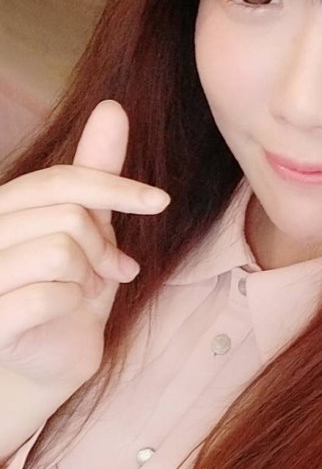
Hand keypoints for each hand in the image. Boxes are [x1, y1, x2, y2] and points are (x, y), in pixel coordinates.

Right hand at [0, 100, 169, 394]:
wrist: (49, 360)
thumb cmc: (68, 289)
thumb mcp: (89, 228)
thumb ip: (95, 174)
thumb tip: (112, 107)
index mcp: (3, 207)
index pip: (63, 181)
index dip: (117, 187)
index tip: (160, 201)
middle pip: (69, 217)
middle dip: (102, 245)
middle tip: (107, 268)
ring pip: (61, 252)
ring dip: (90, 276)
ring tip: (85, 289)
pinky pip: (49, 296)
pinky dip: (73, 305)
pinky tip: (67, 313)